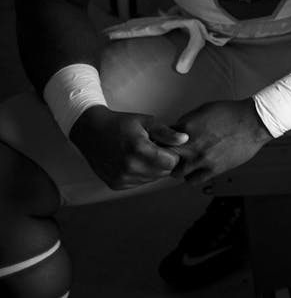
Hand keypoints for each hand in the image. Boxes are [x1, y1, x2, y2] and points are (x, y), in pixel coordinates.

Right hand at [68, 106, 187, 190]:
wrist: (91, 132)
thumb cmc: (120, 124)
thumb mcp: (146, 121)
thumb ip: (166, 132)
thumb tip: (184, 139)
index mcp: (138, 149)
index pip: (171, 162)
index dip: (173, 154)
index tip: (167, 146)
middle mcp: (129, 167)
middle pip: (163, 172)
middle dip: (164, 162)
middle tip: (156, 149)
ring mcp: (121, 178)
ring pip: (152, 179)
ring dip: (153, 169)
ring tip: (144, 154)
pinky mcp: (115, 184)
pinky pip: (139, 183)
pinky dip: (141, 174)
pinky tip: (135, 161)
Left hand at [170, 99, 272, 183]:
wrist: (253, 121)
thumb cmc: (231, 113)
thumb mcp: (203, 110)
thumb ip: (186, 122)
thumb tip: (175, 130)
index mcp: (186, 128)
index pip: (160, 140)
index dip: (160, 143)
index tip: (162, 144)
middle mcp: (190, 145)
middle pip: (164, 158)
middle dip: (165, 157)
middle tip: (170, 156)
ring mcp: (201, 159)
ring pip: (176, 173)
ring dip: (178, 168)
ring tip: (184, 164)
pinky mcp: (213, 169)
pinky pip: (193, 180)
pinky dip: (192, 176)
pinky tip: (197, 170)